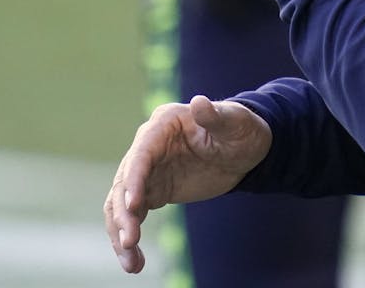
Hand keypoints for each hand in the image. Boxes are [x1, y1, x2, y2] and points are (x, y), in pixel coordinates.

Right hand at [105, 96, 271, 273]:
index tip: (133, 205)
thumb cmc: (241, 128)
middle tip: (131, 242)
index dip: (135, 178)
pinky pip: (133, 215)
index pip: (141, 153)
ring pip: (121, 202)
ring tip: (131, 262)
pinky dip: (129, 237)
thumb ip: (215, 115)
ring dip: (120, 231)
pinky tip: (133, 261)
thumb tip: (199, 102)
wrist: (244, 149)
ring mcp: (147, 170)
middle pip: (124, 181)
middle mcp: (148, 147)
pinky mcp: (153, 191)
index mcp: (163, 125)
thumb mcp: (235, 122)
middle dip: (123, 213)